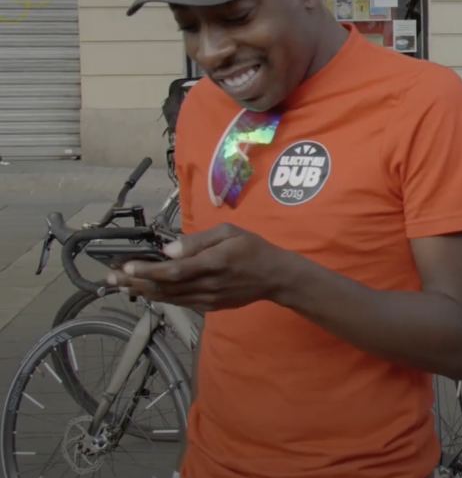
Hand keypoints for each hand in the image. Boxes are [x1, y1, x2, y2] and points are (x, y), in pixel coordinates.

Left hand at [105, 222, 295, 312]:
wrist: (274, 277)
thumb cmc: (252, 248)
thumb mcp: (229, 232)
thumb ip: (198, 240)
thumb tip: (168, 250)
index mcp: (214, 263)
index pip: (174, 270)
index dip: (147, 270)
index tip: (125, 266)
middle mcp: (208, 284)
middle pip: (164, 286)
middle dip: (134, 281)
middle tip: (110, 277)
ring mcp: (207, 299)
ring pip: (167, 297)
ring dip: (141, 291)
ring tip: (118, 285)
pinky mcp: (208, 306)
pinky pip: (178, 302)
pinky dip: (158, 297)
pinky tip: (143, 291)